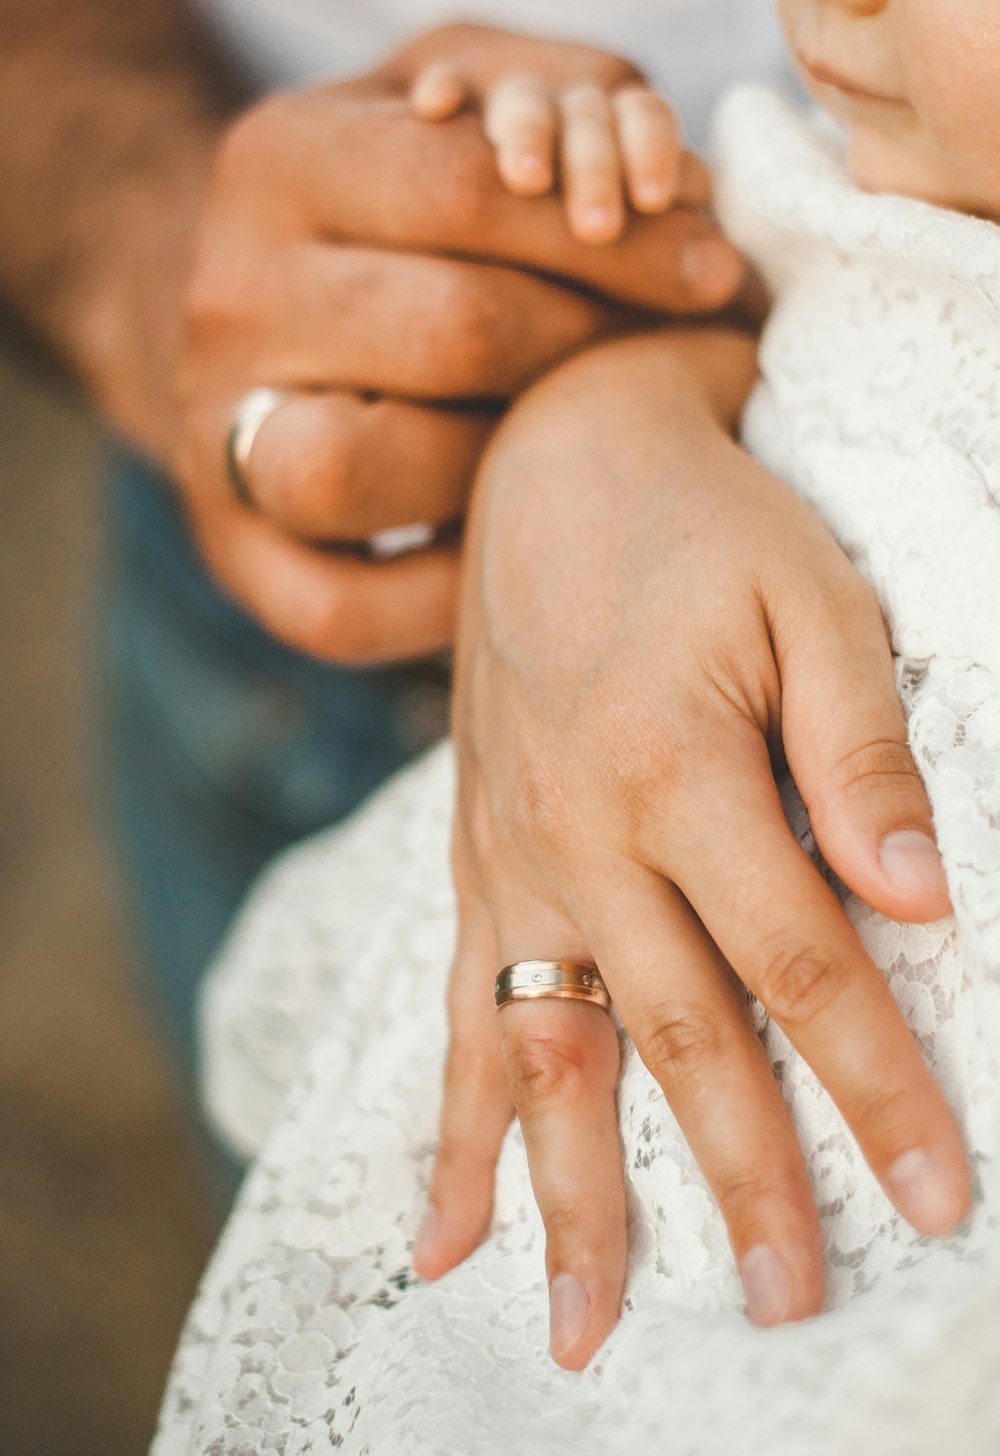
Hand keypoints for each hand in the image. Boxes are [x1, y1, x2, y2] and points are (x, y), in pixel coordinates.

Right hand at [177, 24, 742, 663]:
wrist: (257, 320)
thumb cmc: (392, 212)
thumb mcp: (454, 108)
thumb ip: (552, 96)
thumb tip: (667, 175)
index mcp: (280, 164)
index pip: (467, 190)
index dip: (617, 233)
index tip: (713, 267)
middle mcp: (230, 299)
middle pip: (450, 331)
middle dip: (598, 347)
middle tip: (688, 359)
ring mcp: (218, 437)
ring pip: (374, 468)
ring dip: (509, 465)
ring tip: (584, 446)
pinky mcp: (241, 559)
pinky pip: (347, 607)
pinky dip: (445, 597)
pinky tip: (509, 544)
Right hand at [413, 330, 969, 1368]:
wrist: (555, 467)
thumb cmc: (705, 531)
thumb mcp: (812, 606)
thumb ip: (860, 755)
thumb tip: (922, 902)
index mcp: (674, 767)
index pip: (797, 961)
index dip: (874, 1083)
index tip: (934, 1195)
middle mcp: (576, 832)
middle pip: (673, 1035)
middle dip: (742, 1177)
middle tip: (795, 1300)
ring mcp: (511, 856)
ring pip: (546, 1051)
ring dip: (571, 1196)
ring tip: (590, 1328)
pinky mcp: (474, 861)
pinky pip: (461, 1011)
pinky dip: (455, 1125)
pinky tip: (445, 1231)